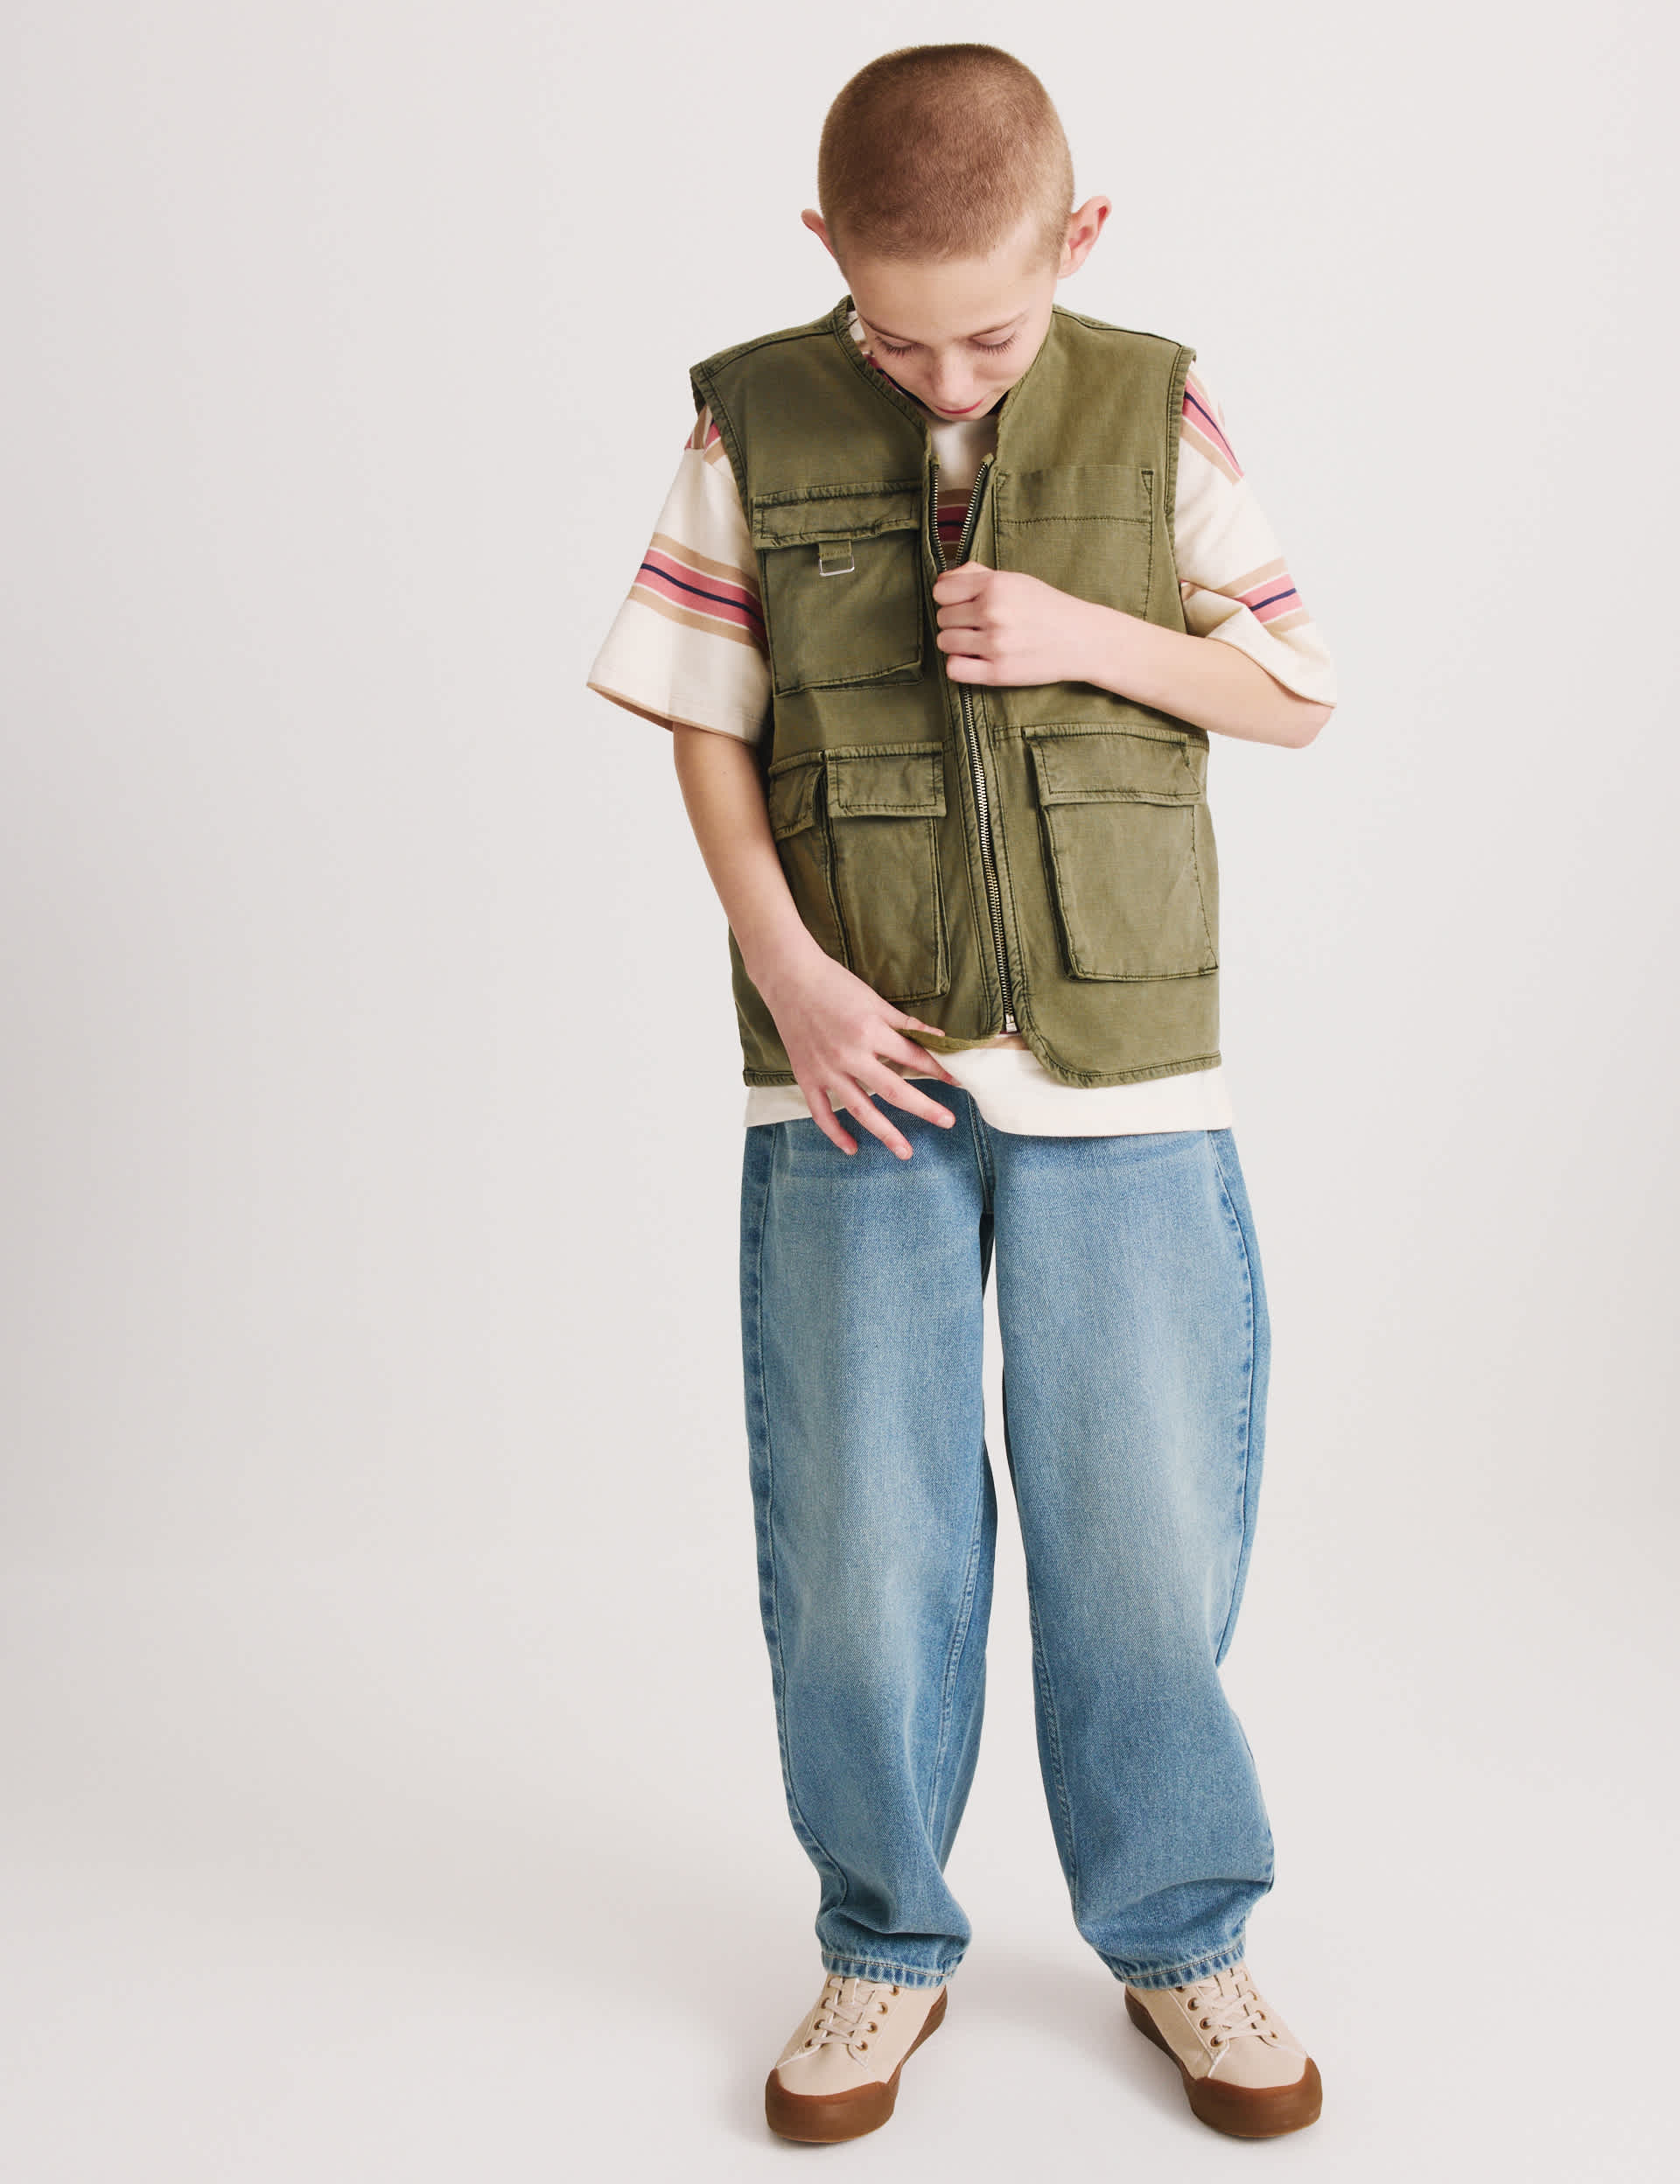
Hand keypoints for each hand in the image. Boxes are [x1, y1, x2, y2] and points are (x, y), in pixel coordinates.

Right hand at [754, 942, 961, 1158]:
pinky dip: (835, 1133)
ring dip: (885, 1133)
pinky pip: (821, 1113)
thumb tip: (939, 1036)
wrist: (789, 979)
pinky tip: (853, 1148)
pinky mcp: (806, 1077)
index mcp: (870, 1032)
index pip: (913, 1058)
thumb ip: (905, 1023)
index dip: (938, 1071)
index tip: (957, 1083)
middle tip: (949, 1123)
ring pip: (860, 1110)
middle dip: (924, 1108)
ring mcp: (827, 1070)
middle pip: (894, 1090)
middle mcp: (850, 1055)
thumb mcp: (875, 1000)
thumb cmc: (834, 983)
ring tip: (905, 1152)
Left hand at [932, 562, 1111, 687]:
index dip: (950, 598)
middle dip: (956, 622)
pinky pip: (953, 669)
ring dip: (957, 644)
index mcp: (996, 585)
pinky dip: (959, 665)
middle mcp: (993, 612)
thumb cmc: (1047, 608)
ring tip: (978, 642)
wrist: (1083, 639)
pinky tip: (975, 660)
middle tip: (978, 626)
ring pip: (945, 642)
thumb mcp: (1017, 580)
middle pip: (943, 618)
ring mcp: (995, 644)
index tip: (964, 605)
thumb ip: (977, 575)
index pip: (941, 591)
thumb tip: (942, 580)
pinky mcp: (998, 672)